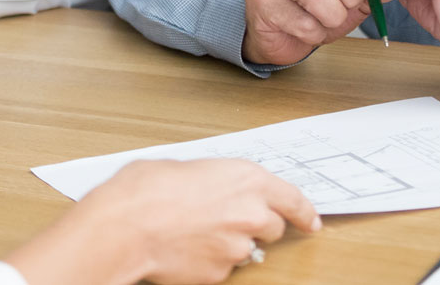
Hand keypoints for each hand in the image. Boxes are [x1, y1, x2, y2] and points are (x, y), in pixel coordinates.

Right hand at [7, 158, 320, 284]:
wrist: (128, 225)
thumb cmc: (147, 188)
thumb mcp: (185, 166)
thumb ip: (212, 179)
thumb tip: (211, 188)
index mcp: (245, 177)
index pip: (292, 198)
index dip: (304, 211)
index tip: (311, 219)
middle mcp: (250, 212)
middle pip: (272, 227)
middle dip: (255, 224)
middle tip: (225, 217)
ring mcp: (237, 247)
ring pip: (245, 249)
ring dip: (229, 242)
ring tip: (195, 230)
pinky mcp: (220, 274)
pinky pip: (222, 268)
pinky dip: (209, 259)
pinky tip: (185, 247)